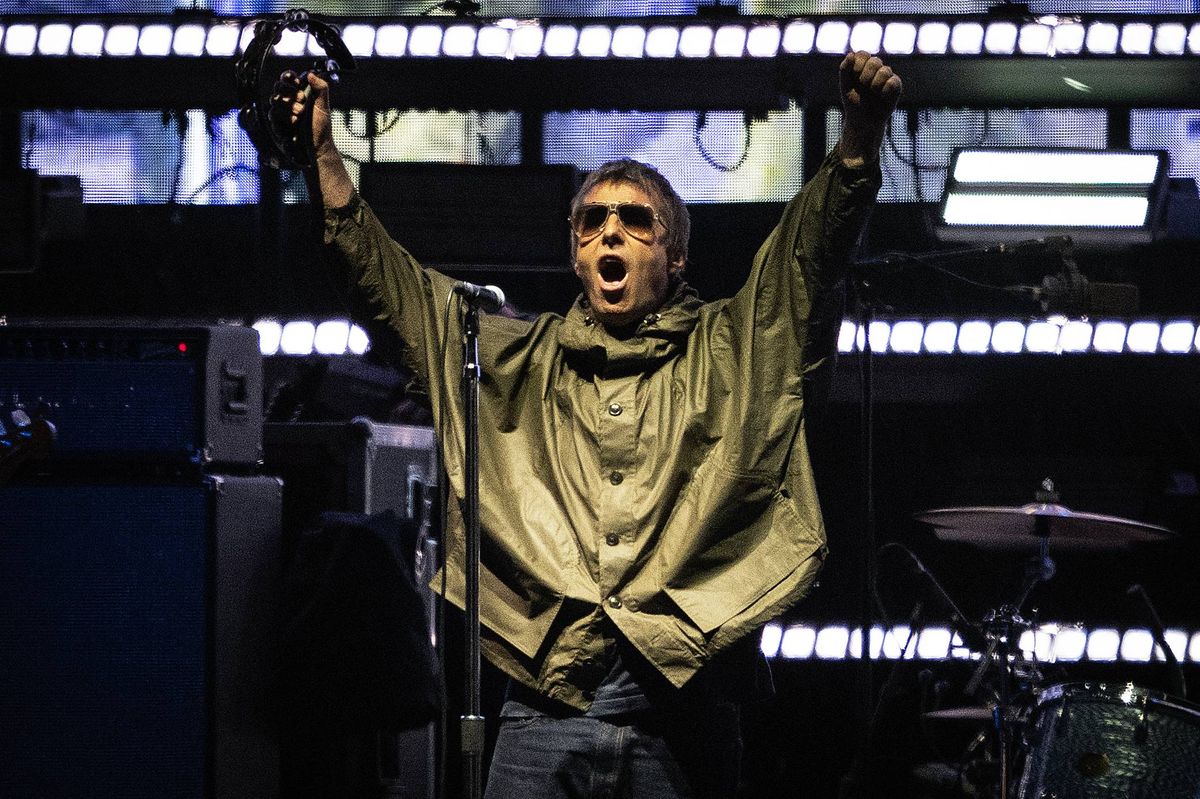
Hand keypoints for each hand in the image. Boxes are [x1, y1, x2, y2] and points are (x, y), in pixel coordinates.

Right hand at [269, 70, 334, 155]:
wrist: (318, 147)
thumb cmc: (321, 127)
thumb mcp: (323, 106)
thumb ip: (321, 88)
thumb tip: (311, 73)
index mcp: (299, 94)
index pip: (287, 79)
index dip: (289, 77)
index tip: (297, 81)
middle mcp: (288, 101)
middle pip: (278, 86)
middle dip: (289, 91)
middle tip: (302, 99)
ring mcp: (282, 112)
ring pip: (274, 99)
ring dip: (287, 105)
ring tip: (300, 113)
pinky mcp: (277, 124)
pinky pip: (272, 114)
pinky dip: (284, 116)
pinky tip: (295, 121)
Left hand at [837, 51, 902, 166]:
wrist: (863, 121)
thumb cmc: (853, 103)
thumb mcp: (845, 86)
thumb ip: (844, 70)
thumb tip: (850, 54)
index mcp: (863, 65)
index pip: (863, 54)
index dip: (858, 65)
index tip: (854, 78)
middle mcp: (876, 68)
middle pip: (874, 61)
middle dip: (865, 75)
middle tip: (863, 86)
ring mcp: (887, 76)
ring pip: (885, 70)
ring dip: (875, 84)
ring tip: (873, 93)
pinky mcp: (896, 85)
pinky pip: (893, 82)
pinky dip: (885, 90)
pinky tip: (882, 96)